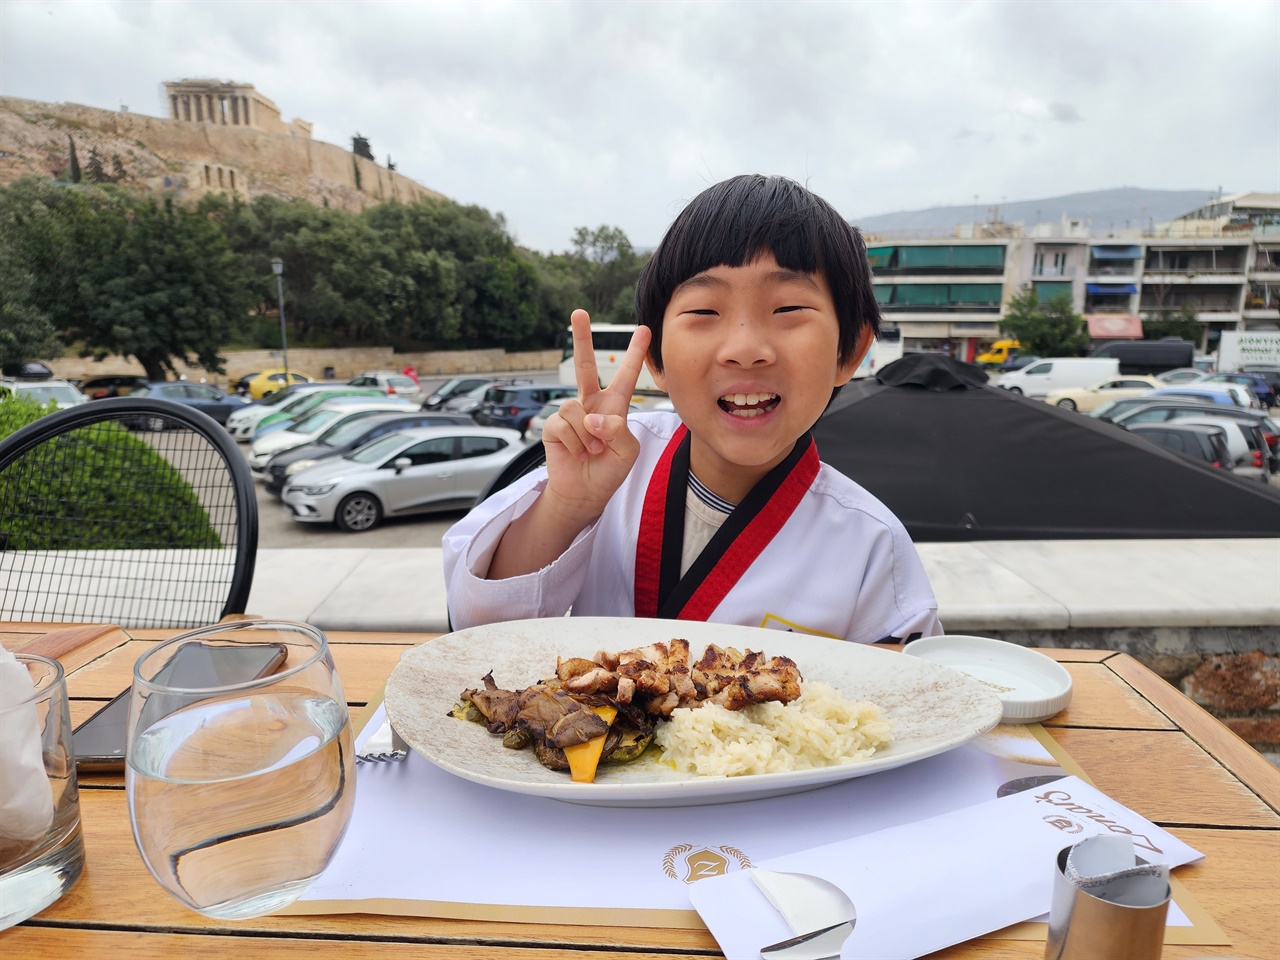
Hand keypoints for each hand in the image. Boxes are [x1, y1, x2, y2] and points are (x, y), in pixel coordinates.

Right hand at [540, 309, 651, 523]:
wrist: (585, 493)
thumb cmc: (609, 472)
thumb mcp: (628, 453)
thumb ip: (619, 431)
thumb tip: (593, 417)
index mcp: (615, 407)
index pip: (626, 376)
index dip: (634, 354)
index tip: (643, 329)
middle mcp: (591, 404)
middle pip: (586, 365)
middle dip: (582, 338)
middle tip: (579, 312)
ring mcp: (571, 414)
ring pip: (575, 408)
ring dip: (587, 434)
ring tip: (591, 450)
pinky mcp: (553, 427)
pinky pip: (563, 424)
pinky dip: (574, 441)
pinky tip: (577, 452)